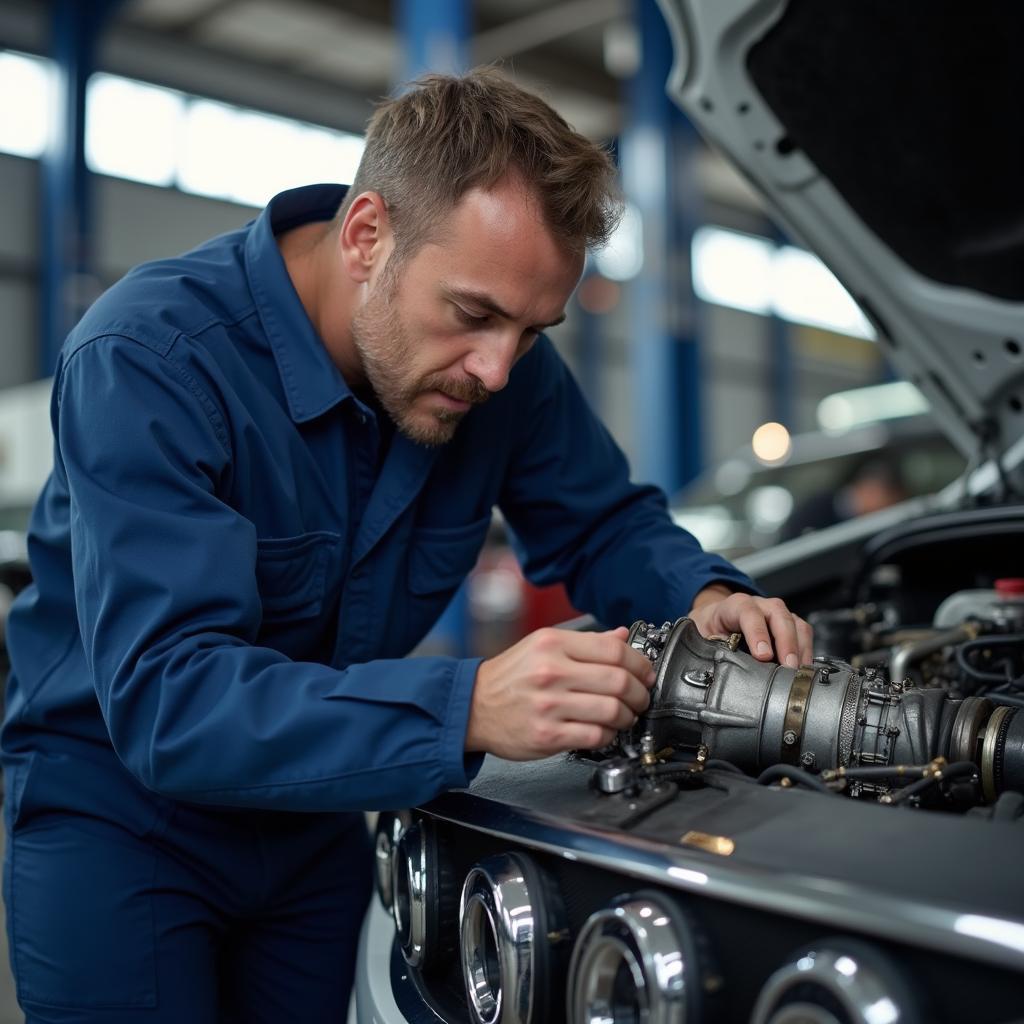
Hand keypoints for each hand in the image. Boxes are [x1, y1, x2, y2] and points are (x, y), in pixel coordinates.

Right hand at [466, 626, 656, 759]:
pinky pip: (595, 736)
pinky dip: (608, 735)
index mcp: (552, 644)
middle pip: (619, 680)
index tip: (644, 672)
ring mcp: (549, 705)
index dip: (640, 663)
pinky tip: (603, 731)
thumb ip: (584, 643)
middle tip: (640, 697)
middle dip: (640, 693)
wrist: (472, 707)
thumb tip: (621, 636)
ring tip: (624, 716)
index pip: (614, 649)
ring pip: (612, 711)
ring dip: (628, 716)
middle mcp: (551, 672)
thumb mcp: (541, 646)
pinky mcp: (547, 735)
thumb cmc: (508, 677)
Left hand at [687, 584, 812, 667]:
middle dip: (786, 642)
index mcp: (734, 606)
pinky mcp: (787, 625)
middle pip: (779, 615)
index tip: (763, 655)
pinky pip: (803, 634)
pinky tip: (802, 669)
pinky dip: (805, 652)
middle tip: (788, 667)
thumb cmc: (708, 628)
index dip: (757, 632)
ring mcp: (775, 614)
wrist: (713, 619)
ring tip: (797, 672)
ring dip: (800, 648)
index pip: (748, 612)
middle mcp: (759, 605)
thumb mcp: (700, 635)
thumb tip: (718, 665)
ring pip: (795, 623)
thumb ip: (708, 646)